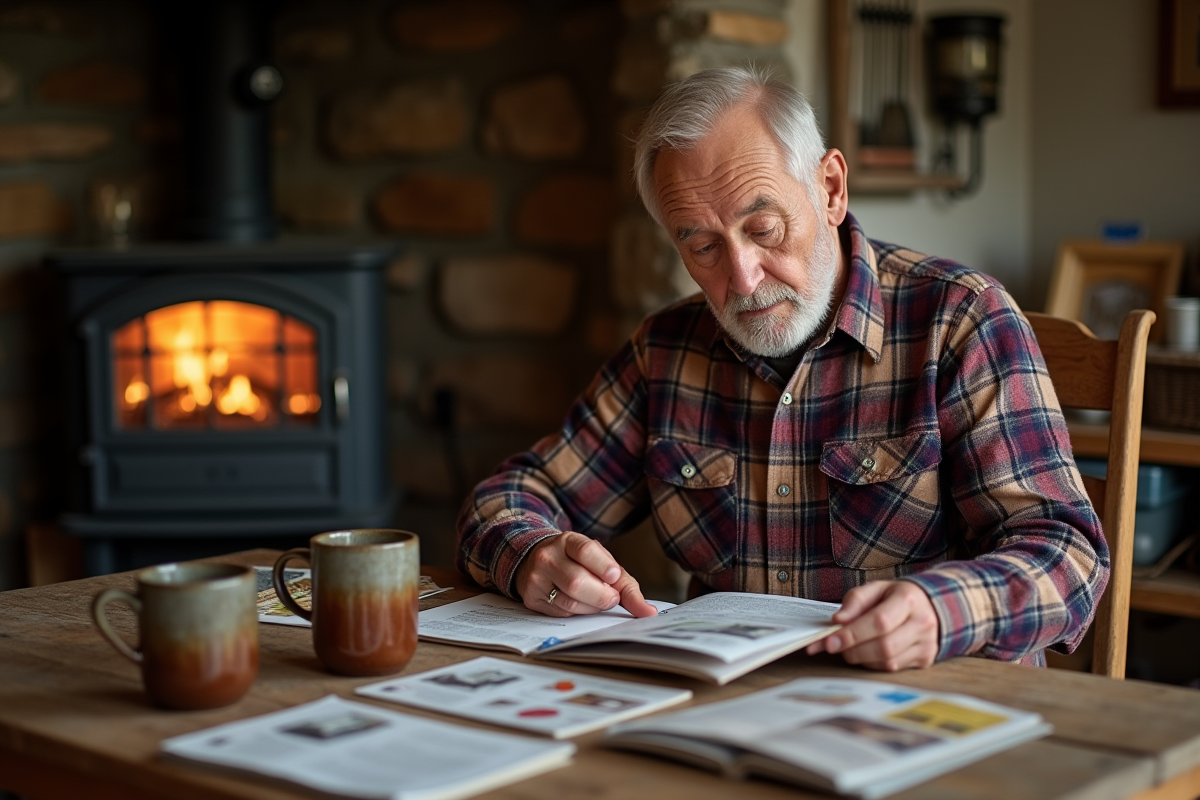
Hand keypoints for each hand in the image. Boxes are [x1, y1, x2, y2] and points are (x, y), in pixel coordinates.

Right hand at [514, 532, 657, 618]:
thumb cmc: (577, 563)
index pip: (586, 551)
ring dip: (591, 607)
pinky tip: (579, 603)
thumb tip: (648, 612)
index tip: (614, 575)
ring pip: (570, 601)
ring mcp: (537, 578)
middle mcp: (549, 556)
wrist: (537, 561)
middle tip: (611, 597)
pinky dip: (577, 612)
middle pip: (577, 582)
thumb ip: (626, 585)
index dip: (603, 565)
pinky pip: (560, 612)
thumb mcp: (601, 564)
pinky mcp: (531, 598)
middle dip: (601, 596)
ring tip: (596, 599)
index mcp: (569, 541)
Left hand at [805, 580, 938, 670]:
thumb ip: (855, 601)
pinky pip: (893, 668)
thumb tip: (838, 621)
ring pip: (888, 661)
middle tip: (834, 646)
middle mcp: (922, 623)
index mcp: (908, 599)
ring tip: (851, 646)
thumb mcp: (875, 589)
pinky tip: (867, 652)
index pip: (879, 622)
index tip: (830, 641)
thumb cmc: (895, 597)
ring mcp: (927, 643)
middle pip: (884, 646)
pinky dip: (873, 663)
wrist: (929, 605)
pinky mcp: (925, 659)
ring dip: (861, 658)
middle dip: (853, 650)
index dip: (852, 634)